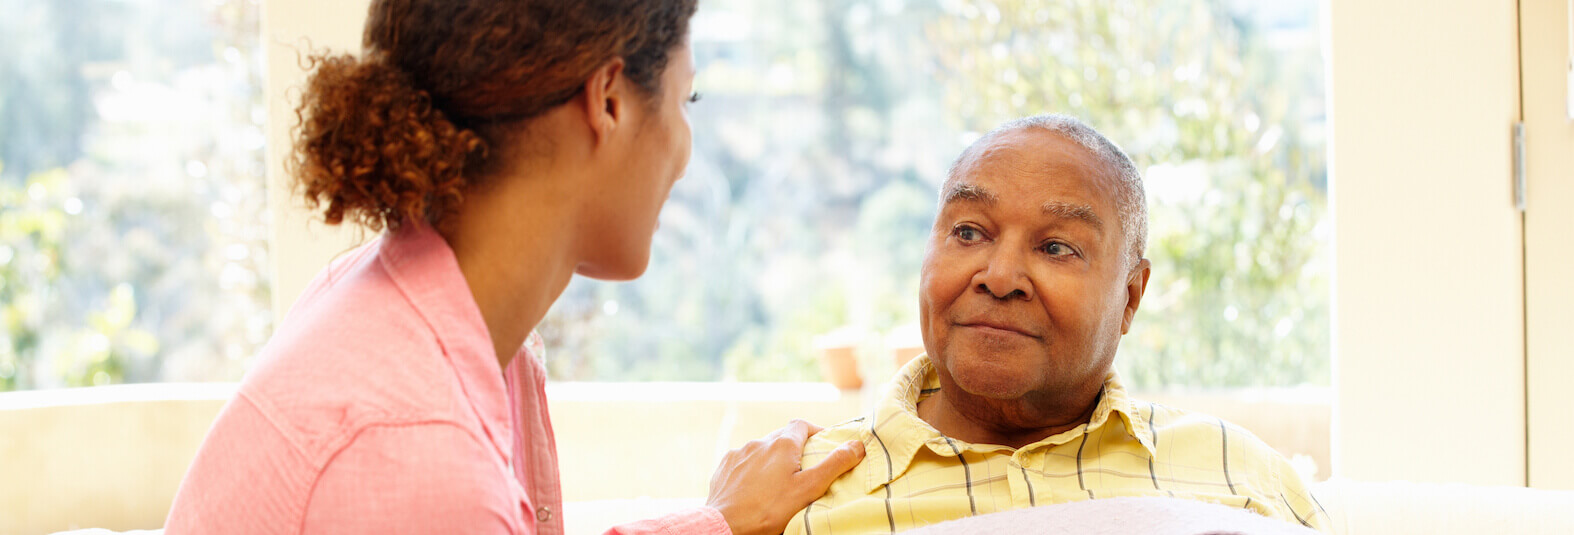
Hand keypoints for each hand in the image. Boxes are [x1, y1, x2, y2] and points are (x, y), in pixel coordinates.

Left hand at [705, 419, 865, 534]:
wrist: (726, 525)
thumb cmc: (770, 509)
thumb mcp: (809, 488)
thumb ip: (834, 465)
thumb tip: (857, 445)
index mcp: (782, 444)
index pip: (802, 425)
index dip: (814, 432)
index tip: (822, 446)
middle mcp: (759, 443)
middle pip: (782, 437)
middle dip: (794, 448)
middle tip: (804, 469)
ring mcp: (739, 454)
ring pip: (761, 449)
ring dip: (772, 459)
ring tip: (778, 482)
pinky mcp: (724, 467)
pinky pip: (743, 461)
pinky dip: (752, 469)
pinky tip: (755, 486)